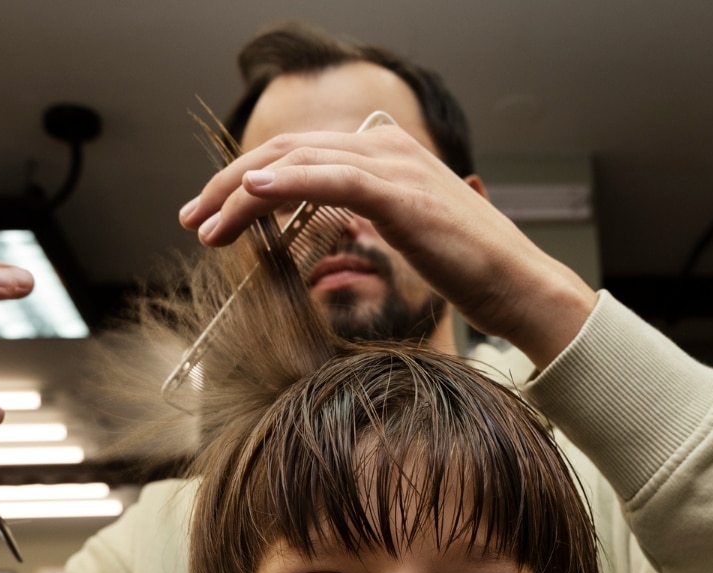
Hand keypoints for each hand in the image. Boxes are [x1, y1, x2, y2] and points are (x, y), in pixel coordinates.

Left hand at [178, 125, 597, 366]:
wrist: (519, 285)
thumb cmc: (472, 270)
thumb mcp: (412, 236)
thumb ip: (375, 219)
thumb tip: (345, 227)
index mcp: (387, 154)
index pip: (300, 154)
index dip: (248, 180)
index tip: (215, 213)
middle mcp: (386, 148)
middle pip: (287, 151)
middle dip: (229, 184)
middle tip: (193, 216)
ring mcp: (393, 165)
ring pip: (296, 162)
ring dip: (240, 192)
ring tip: (206, 222)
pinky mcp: (397, 192)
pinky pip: (328, 178)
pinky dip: (284, 182)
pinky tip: (251, 194)